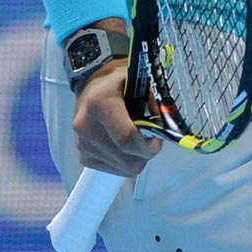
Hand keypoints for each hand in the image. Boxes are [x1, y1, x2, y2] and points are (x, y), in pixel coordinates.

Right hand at [71, 62, 161, 176]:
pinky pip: (115, 170)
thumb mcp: (140, 82)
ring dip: (137, 158)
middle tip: (150, 139)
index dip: (148, 146)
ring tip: (136, 139)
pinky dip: (126, 162)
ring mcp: (83, 144)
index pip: (127, 139)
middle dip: (146, 153)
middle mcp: (86, 126)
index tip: (157, 140)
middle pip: (128, 159)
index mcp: (99, 104)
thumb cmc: (119, 85)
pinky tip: (125, 146)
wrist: (92, 88)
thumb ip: (156, 103)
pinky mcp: (84, 156)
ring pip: (124, 167)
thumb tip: (168, 129)